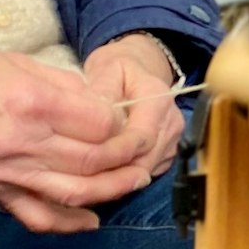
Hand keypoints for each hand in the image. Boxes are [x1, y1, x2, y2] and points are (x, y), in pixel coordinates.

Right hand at [0, 42, 154, 232]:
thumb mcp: (10, 60)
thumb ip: (59, 84)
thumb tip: (97, 102)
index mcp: (28, 101)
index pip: (99, 124)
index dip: (121, 122)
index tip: (125, 116)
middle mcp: (20, 142)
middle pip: (93, 161)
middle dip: (126, 157)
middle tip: (142, 149)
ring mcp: (6, 172)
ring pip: (75, 193)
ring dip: (112, 190)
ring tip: (133, 180)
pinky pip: (37, 216)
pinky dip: (69, 223)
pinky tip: (92, 218)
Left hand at [83, 35, 183, 178]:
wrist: (141, 70)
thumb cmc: (120, 69)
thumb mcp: (107, 69)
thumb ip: (100, 92)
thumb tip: (90, 117)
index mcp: (159, 99)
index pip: (141, 138)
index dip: (113, 153)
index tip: (84, 159)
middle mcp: (171, 123)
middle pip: (144, 161)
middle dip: (111, 172)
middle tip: (76, 177)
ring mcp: (172, 141)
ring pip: (144, 171)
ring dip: (115, 179)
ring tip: (84, 178)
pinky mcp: (166, 155)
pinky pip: (145, 173)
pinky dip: (122, 179)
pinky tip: (98, 175)